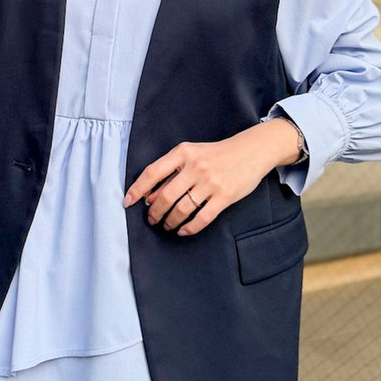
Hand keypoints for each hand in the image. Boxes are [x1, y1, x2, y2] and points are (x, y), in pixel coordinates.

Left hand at [122, 118, 301, 235]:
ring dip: (170, 222)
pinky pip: (202, 218)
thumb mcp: (192, 154)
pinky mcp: (224, 196)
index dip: (137, 189)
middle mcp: (195, 167)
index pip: (152, 172)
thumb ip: (171, 171)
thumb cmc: (217, 154)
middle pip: (165, 196)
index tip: (127, 202)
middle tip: (151, 220)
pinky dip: (189, 227)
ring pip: (182, 209)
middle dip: (154, 213)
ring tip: (167, 226)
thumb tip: (149, 196)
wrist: (252, 150)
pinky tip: (183, 230)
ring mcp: (210, 182)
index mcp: (183, 153)